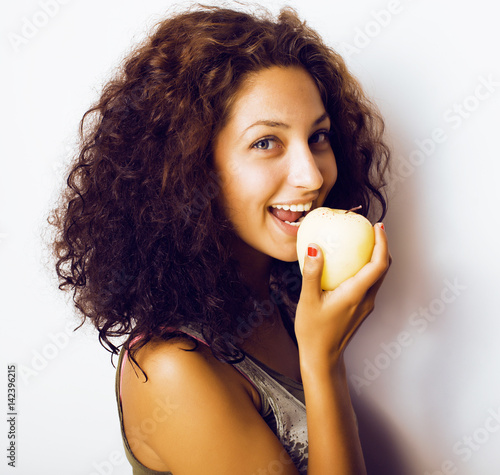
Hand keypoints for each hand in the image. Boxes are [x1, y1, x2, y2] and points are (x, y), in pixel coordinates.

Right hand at [295, 222, 390, 366]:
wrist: (322, 358)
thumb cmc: (314, 332)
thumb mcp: (308, 300)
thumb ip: (312, 273)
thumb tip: (315, 248)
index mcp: (356, 295)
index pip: (378, 264)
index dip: (382, 243)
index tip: (378, 227)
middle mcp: (366, 299)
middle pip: (383, 268)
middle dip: (382, 246)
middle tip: (372, 229)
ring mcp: (365, 305)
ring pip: (377, 276)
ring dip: (375, 257)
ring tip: (362, 243)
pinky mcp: (360, 309)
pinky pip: (369, 284)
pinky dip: (366, 269)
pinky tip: (350, 265)